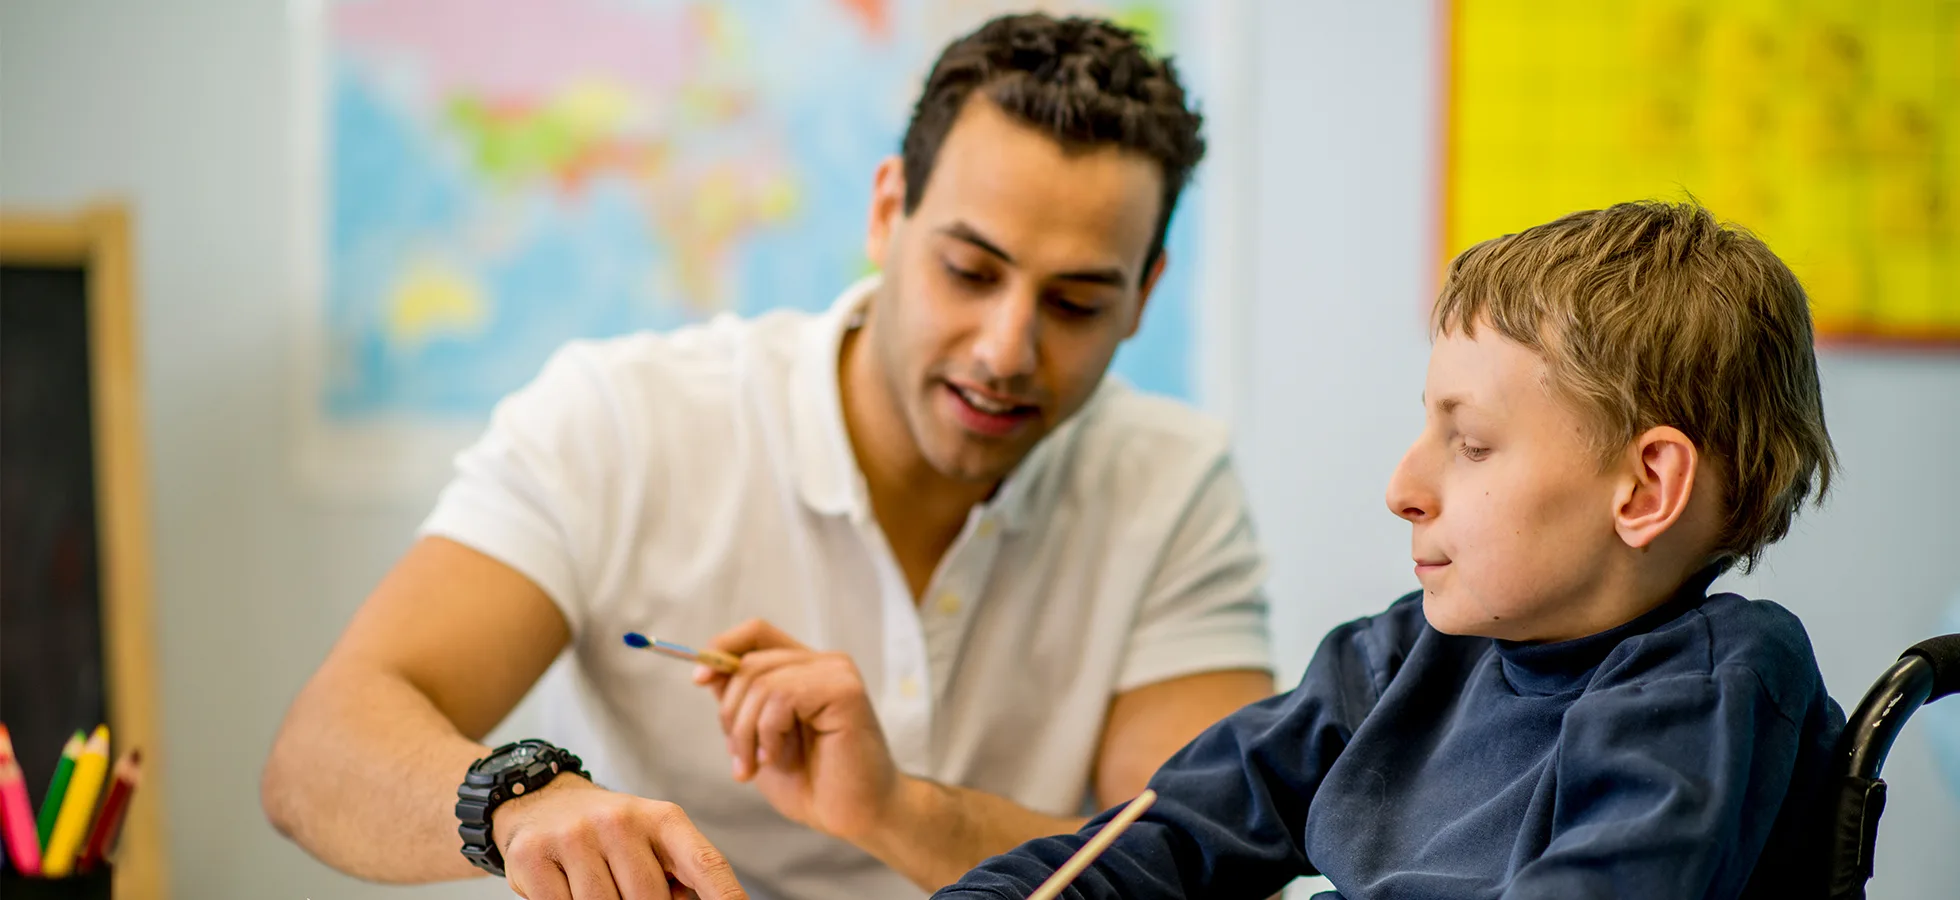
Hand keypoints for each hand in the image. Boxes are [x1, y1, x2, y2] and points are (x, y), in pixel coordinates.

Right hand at [490, 772, 746, 899]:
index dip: (726, 895)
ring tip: (597, 887)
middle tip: (626, 895)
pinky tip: (566, 889)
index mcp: (662, 818)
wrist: (541, 800)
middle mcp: (620, 821)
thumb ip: (678, 873)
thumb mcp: (652, 839)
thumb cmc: (610, 833)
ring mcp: (574, 836)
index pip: (706, 863)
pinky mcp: (533, 855)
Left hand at [693, 618, 901, 841]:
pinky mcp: (845, 690)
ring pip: (760, 681)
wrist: (855, 818)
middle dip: (731, 715)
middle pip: (749, 662)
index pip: (756, 632)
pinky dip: (769, 732)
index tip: (699, 681)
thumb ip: (740, 702)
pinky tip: (779, 757)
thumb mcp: (759, 738)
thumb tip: (707, 670)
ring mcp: (837, 672)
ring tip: (759, 765)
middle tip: (741, 759)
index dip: (721, 648)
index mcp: (804, 669)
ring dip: (747, 732)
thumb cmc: (812, 783)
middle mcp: (822, 663)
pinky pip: (783, 696)